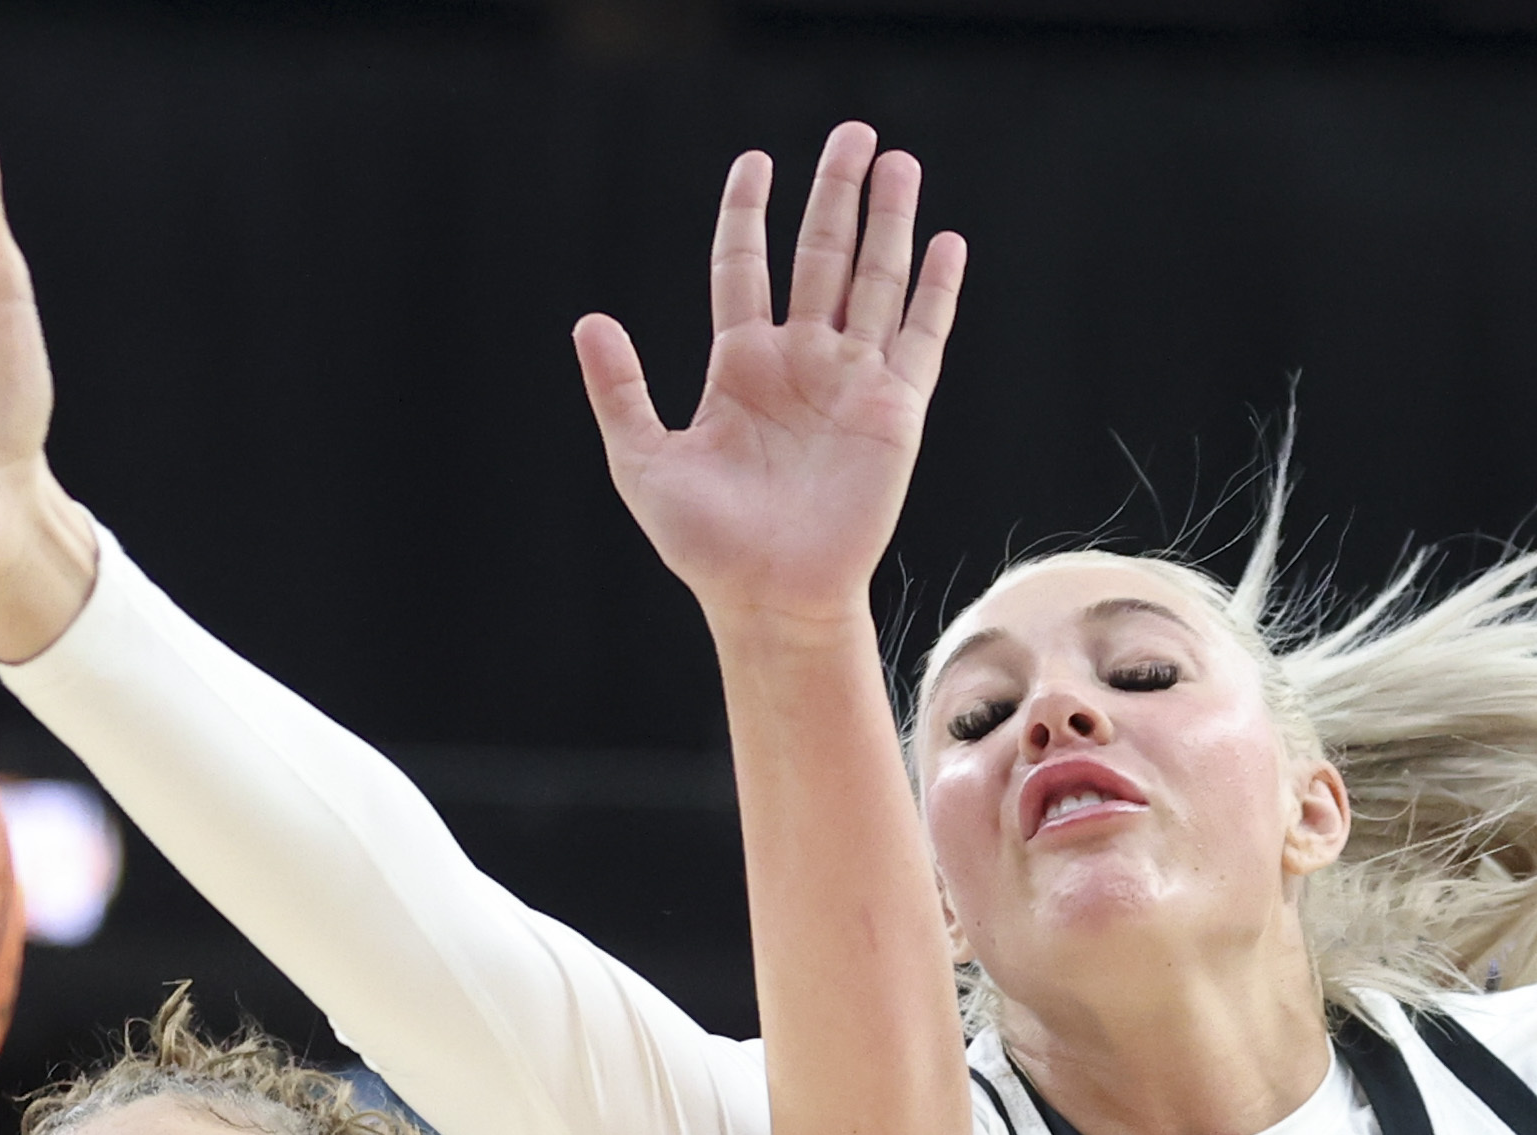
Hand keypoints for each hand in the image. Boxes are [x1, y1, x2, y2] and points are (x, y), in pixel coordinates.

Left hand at [574, 125, 964, 633]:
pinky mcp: (894, 413)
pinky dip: (935, 293)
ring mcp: (850, 383)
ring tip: (900, 162)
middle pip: (821, 256)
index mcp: (740, 366)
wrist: (770, 599)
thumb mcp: (644, 462)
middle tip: (854, 133)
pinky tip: (947, 244)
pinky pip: (920, 340)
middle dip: (836, 193)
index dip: (748, 213)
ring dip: (889, 223)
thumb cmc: (705, 544)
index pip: (744, 267)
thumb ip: (619, 391)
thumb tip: (589, 320)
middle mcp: (800, 362)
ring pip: (875, 283)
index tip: (755, 162)